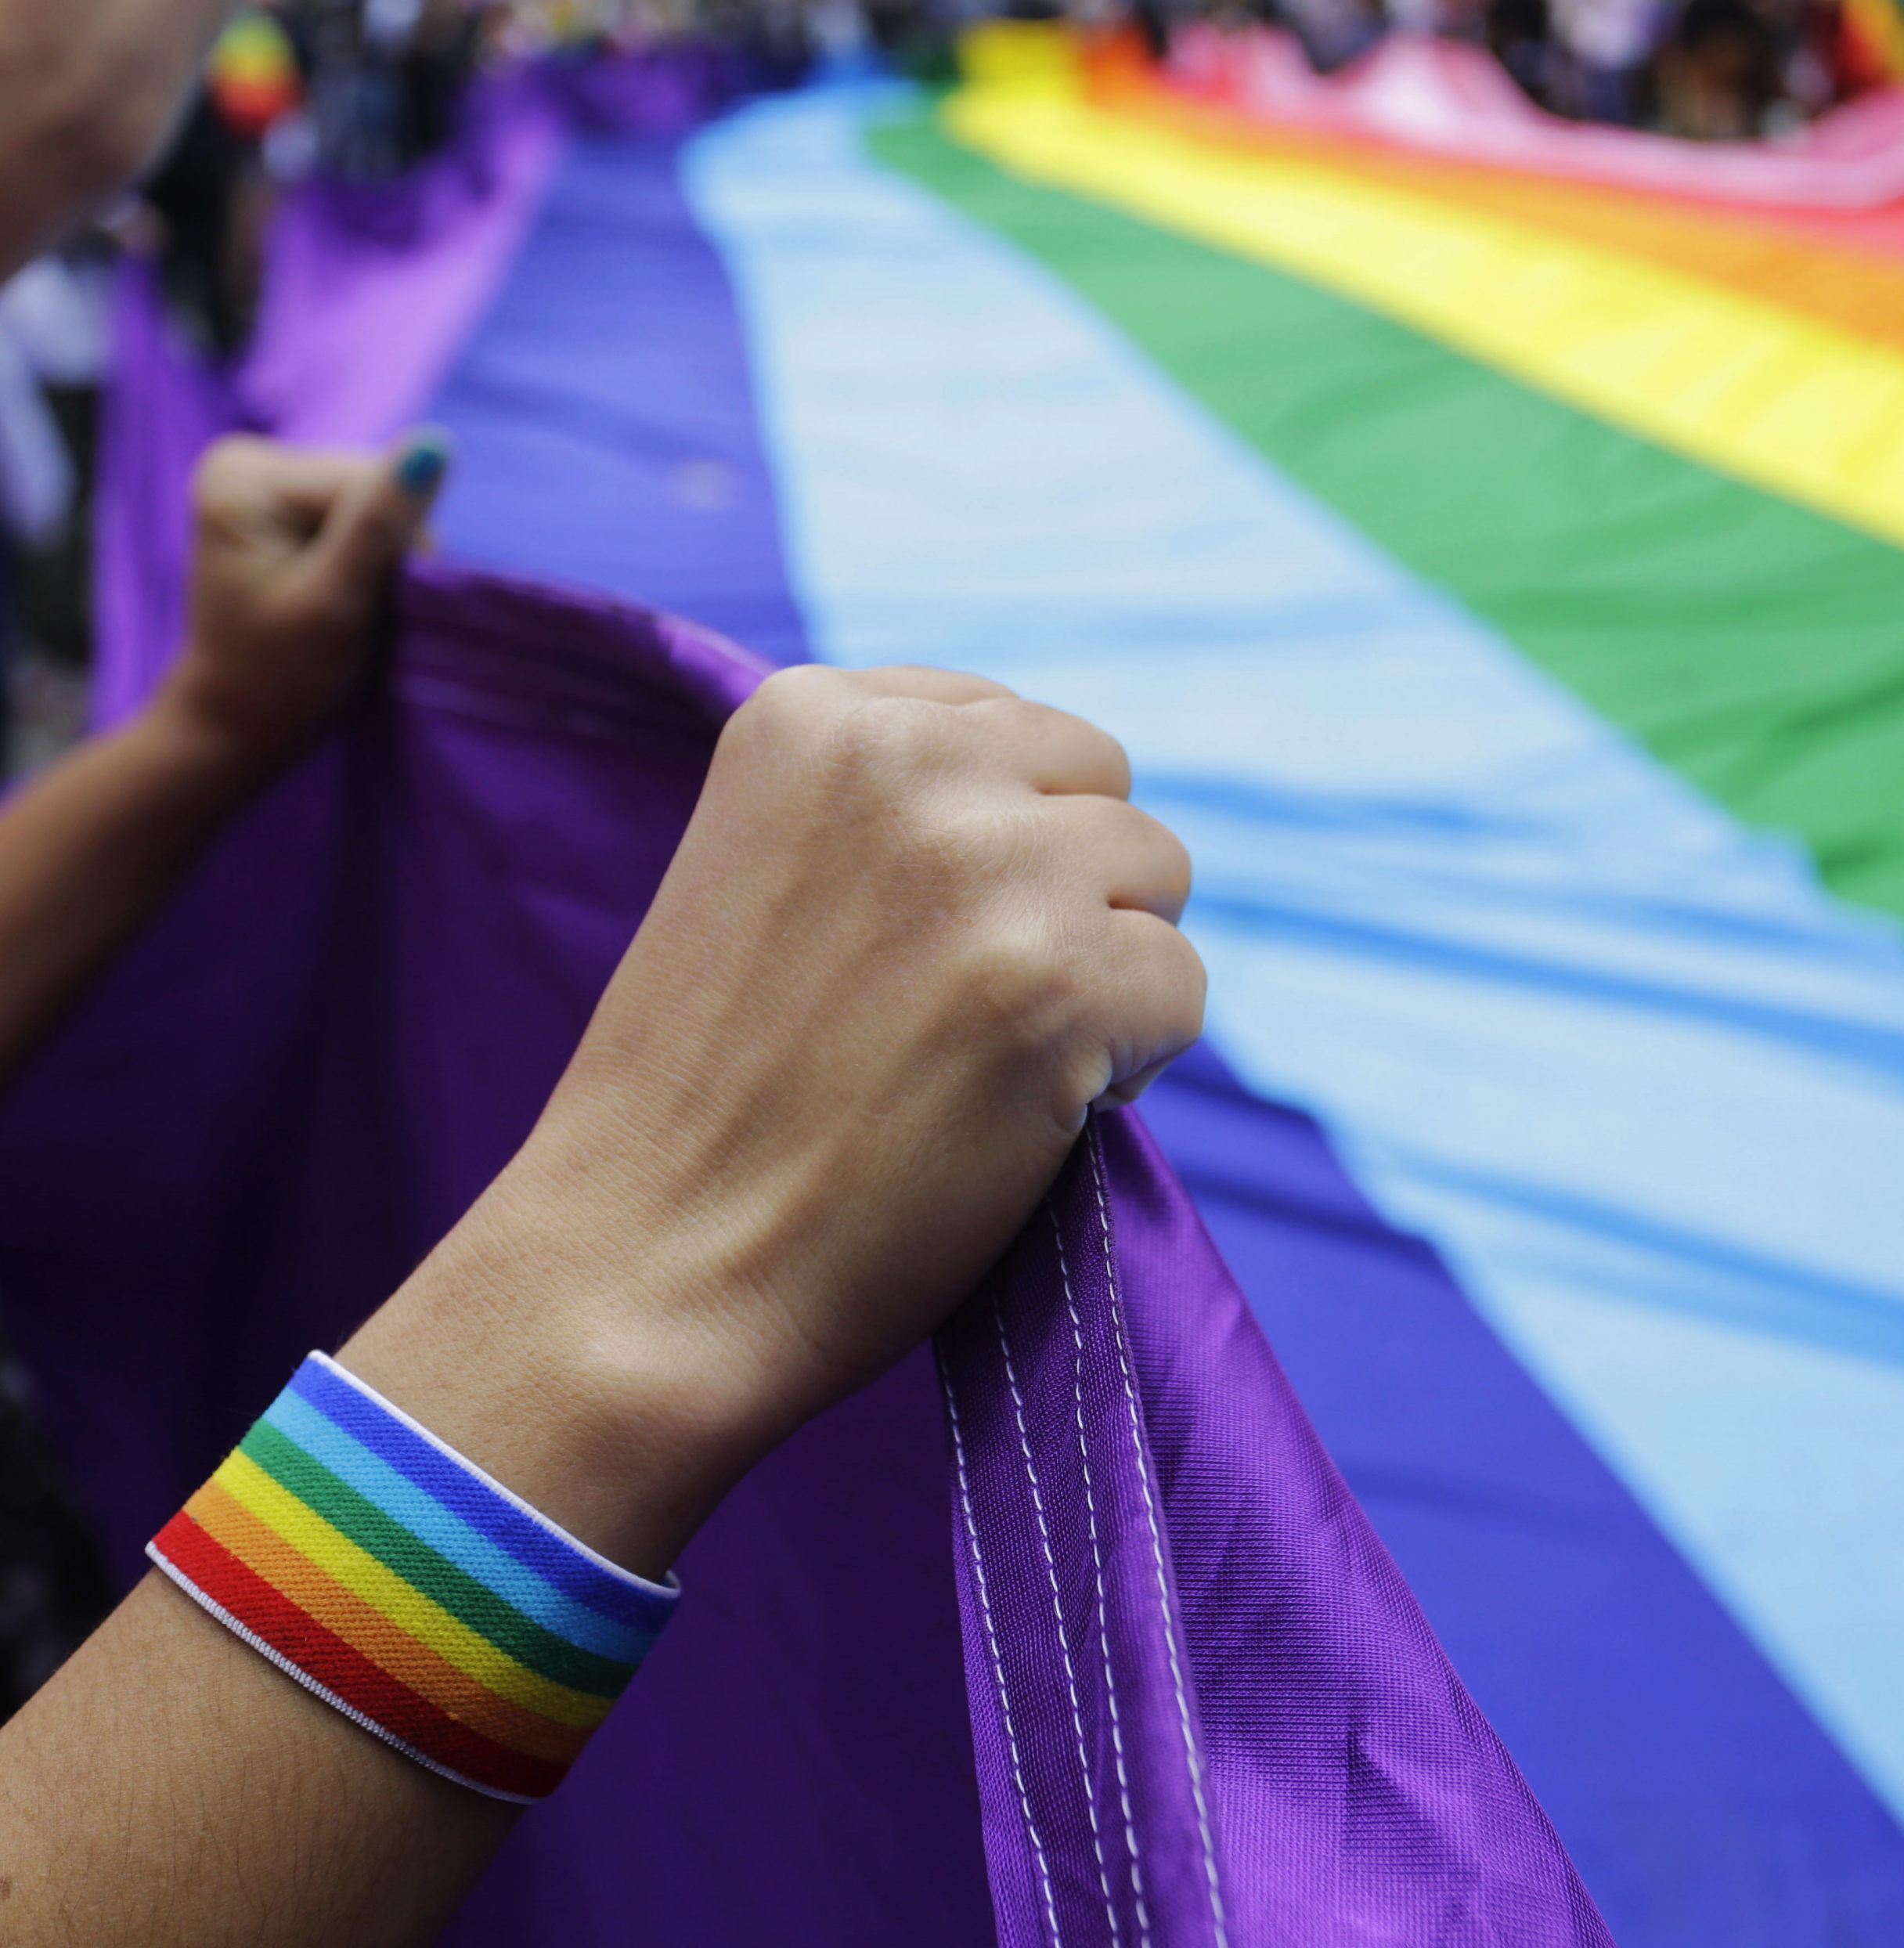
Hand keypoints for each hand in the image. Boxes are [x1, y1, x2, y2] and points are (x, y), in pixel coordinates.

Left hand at [153, 429, 448, 774]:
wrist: (239, 725)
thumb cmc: (281, 677)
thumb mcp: (337, 600)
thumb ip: (383, 522)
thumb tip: (436, 441)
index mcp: (244, 474)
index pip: (367, 479)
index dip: (395, 542)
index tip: (367, 603)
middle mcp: (248, 463)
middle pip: (370, 483)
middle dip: (386, 548)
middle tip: (359, 610)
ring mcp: (265, 484)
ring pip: (375, 501)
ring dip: (383, 557)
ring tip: (351, 607)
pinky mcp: (285, 508)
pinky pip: (361, 515)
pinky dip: (370, 559)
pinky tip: (348, 593)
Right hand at [345, 666, 1204, 1572]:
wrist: (644, 1270)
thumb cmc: (709, 1094)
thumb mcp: (768, 867)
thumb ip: (897, 803)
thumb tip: (1063, 801)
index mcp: (814, 711)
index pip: (1015, 728)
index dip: (1001, 846)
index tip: (922, 940)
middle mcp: (907, 758)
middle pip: (1103, 786)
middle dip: (1071, 893)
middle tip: (967, 1007)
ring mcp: (986, 868)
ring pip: (1159, 879)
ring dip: (1107, 972)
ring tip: (990, 1058)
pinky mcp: (1057, 985)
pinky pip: (1182, 988)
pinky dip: (1133, 1062)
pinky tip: (1028, 1113)